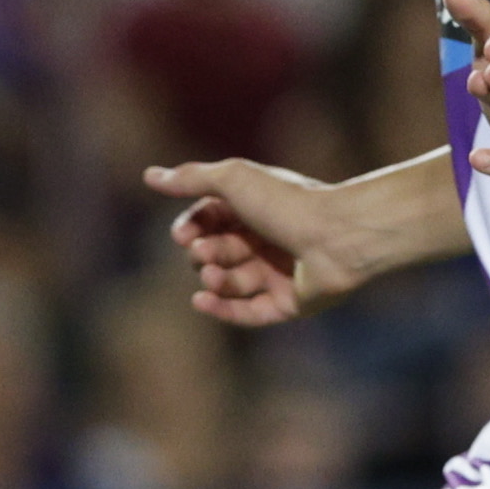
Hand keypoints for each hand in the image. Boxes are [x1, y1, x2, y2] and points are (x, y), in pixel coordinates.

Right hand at [145, 159, 363, 327]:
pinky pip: (248, 313)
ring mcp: (276, 274)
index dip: (191, 228)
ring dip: (213, 278)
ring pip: (229, 283)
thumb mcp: (233, 180)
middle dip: (203, 253)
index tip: (183, 234)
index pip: (208, 221)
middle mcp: (265, 240)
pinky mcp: (287, 304)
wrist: (340, 235)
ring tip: (211, 273)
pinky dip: (222, 308)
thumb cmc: (288, 202)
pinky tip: (200, 300)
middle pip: (215, 253)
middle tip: (206, 251)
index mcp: (254, 209)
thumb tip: (149, 176)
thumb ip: (191, 178)